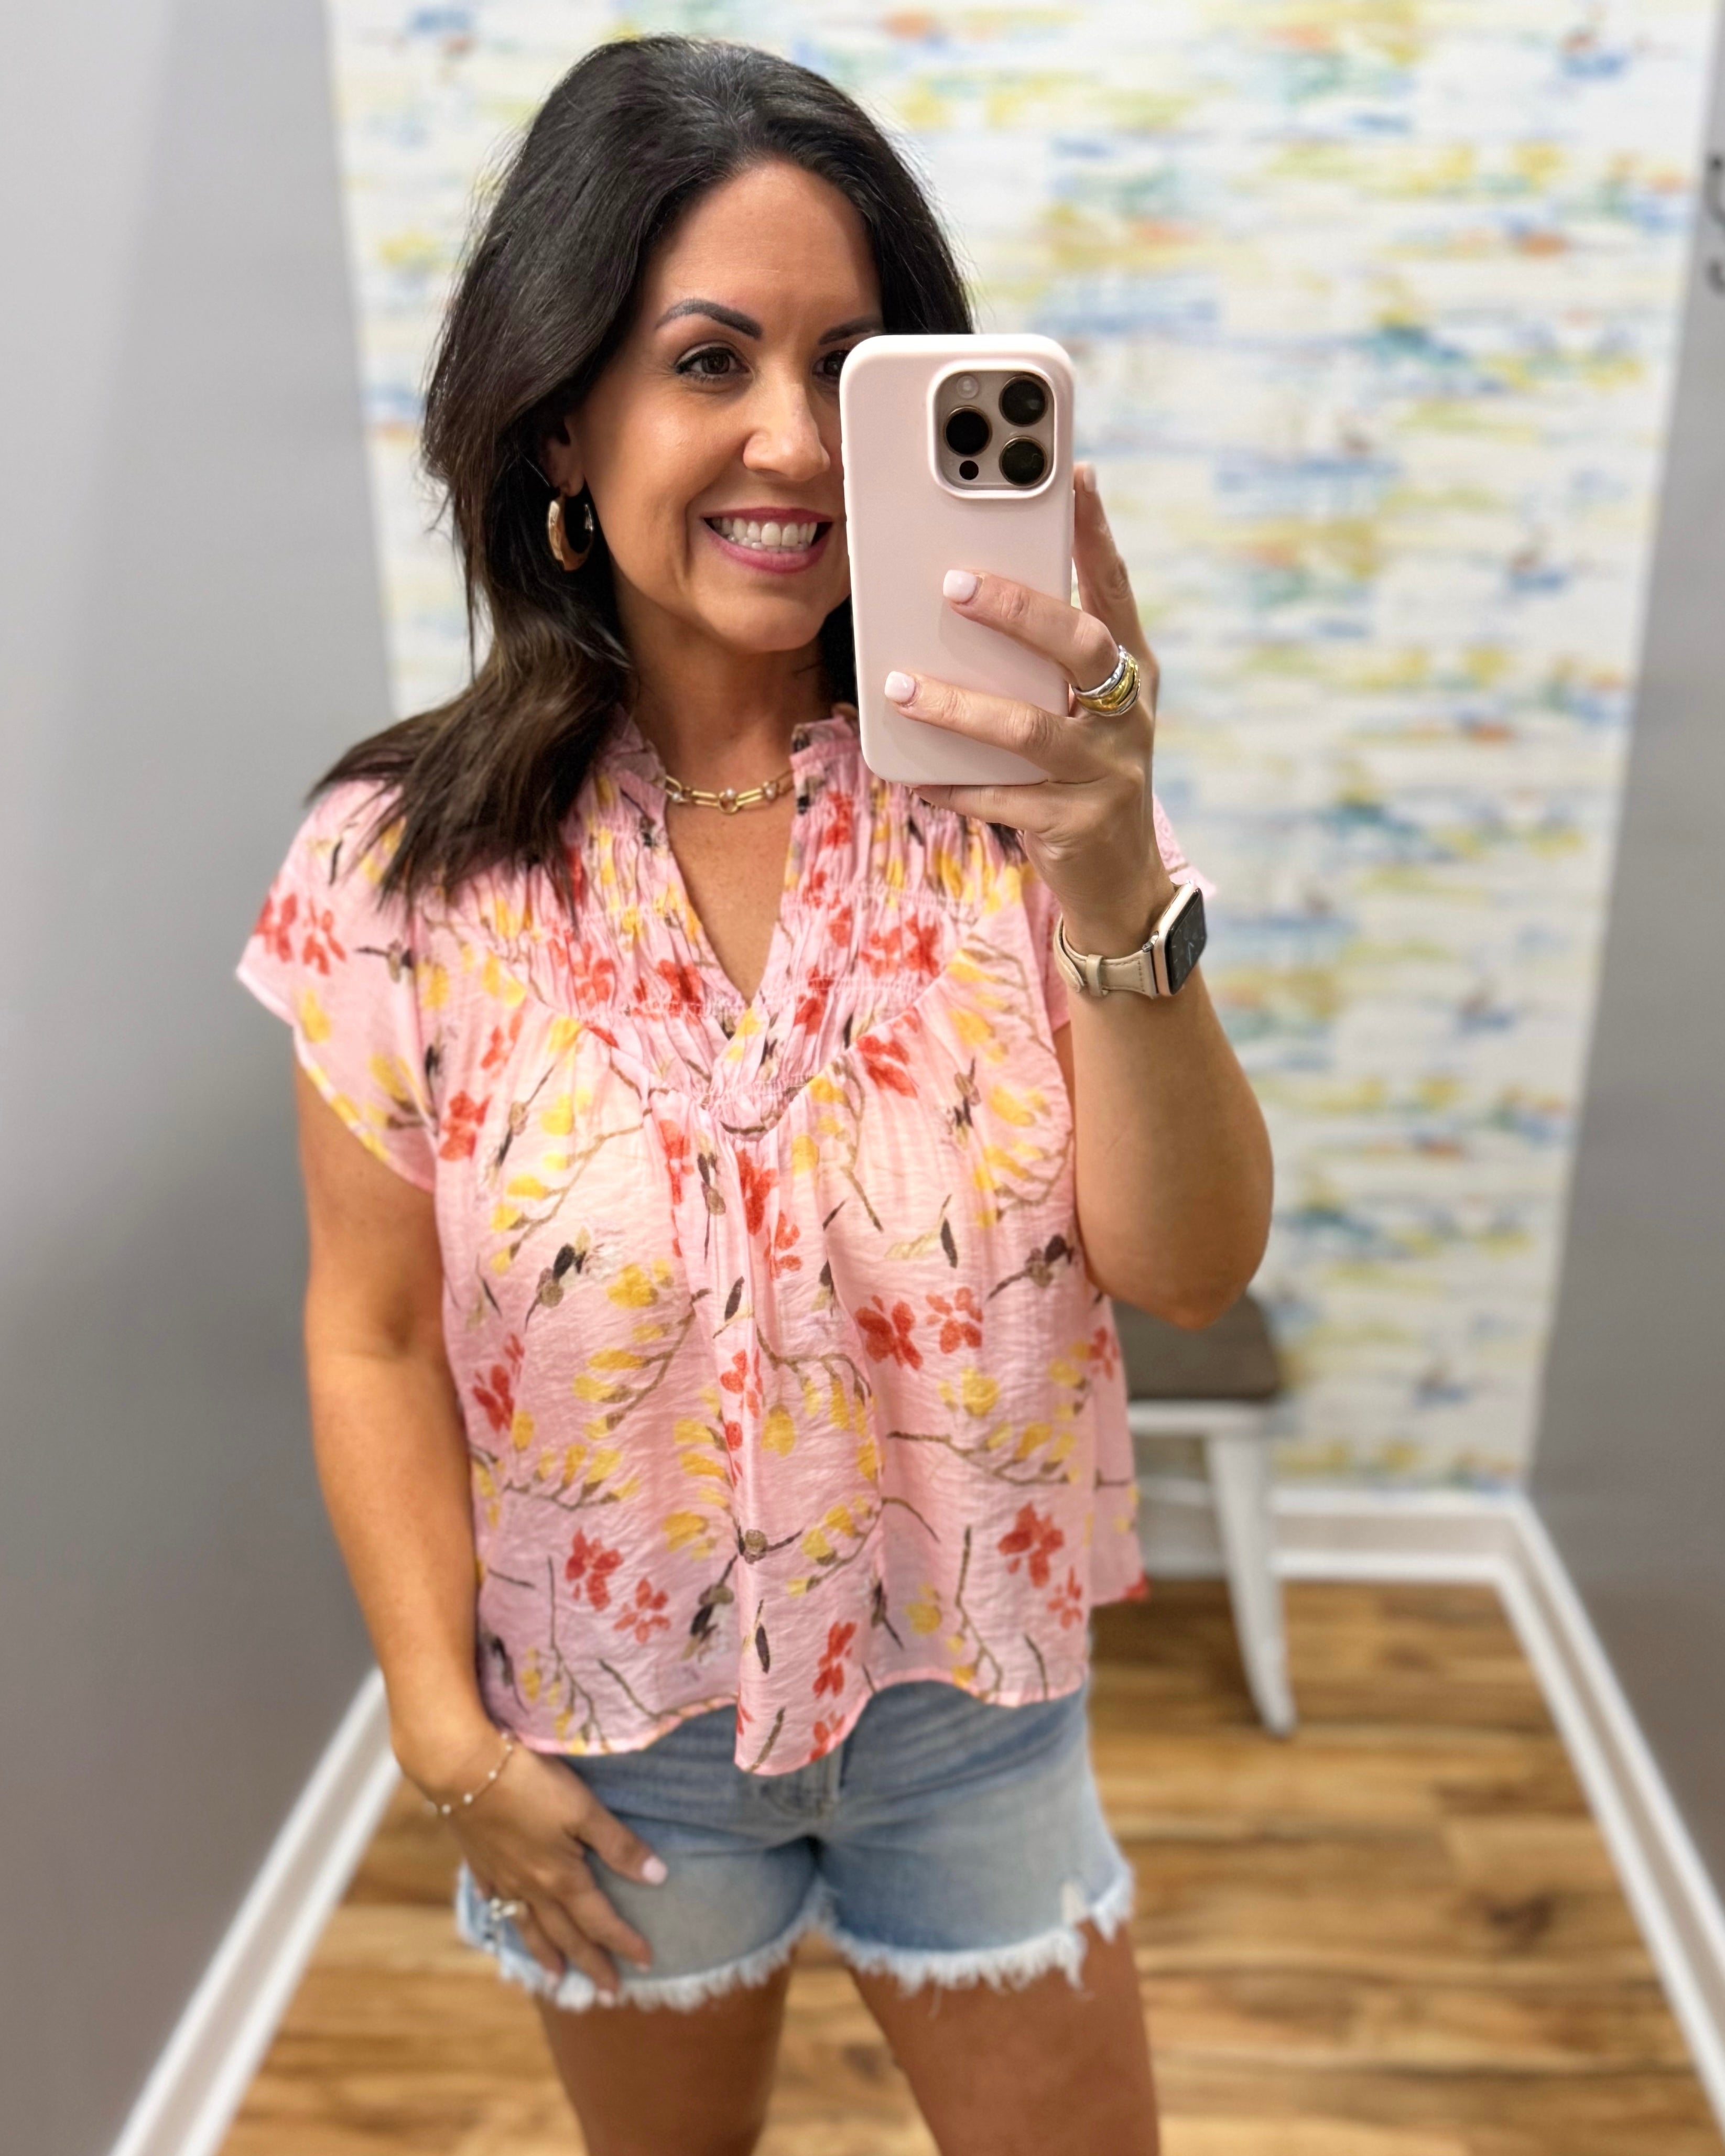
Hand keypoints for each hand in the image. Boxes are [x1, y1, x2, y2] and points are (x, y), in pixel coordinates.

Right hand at [438, 1734, 667, 1998]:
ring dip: (545, 1953)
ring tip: (556, 1978)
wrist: (462, 1769)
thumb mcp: (583, 1809)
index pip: (599, 1920)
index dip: (624, 1942)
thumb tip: (657, 1878)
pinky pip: (495, 1897)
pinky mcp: (479, 1859)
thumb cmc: (530, 1783)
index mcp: (561, 1878)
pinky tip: (503, 1912)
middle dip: (591, 1963)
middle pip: (566, 1934)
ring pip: (528, 1925)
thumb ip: (619, 1845)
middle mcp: (531, 1887)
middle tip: (609, 1994)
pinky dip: (504, 1910)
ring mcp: (501, 1876)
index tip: (646, 1964)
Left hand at [886, 464, 1175, 954]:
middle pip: (1080, 646)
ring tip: (899, 688)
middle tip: (954, 585)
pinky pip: (1004, 799)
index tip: (1076, 475)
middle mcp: (1128, 715)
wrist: (1120, 883)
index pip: (1115, 590)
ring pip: (1029, 728)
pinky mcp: (1076, 824)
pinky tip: (915, 774)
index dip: (1097, 534)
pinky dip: (956, 784)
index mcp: (1131, 673)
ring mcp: (1107, 771)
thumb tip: (968, 591)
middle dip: (1017, 611)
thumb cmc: (1084, 776)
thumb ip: (1043, 661)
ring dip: (960, 706)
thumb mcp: (1079, 711)